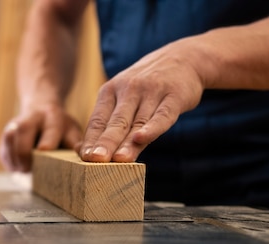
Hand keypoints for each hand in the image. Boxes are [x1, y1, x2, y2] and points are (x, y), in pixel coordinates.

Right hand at [0, 103, 81, 171]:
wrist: (40, 108)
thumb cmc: (61, 128)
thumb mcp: (73, 132)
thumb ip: (77, 145)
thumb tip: (88, 159)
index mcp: (53, 117)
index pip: (50, 129)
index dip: (47, 141)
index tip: (45, 152)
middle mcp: (33, 118)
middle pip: (23, 130)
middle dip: (24, 152)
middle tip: (28, 169)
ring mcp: (17, 124)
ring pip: (10, 138)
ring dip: (14, 158)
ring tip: (23, 171)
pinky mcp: (7, 134)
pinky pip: (4, 147)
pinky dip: (9, 161)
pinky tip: (17, 168)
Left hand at [79, 38, 204, 162]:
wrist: (184, 58)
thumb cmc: (148, 86)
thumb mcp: (124, 96)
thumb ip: (110, 122)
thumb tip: (85, 150)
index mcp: (111, 90)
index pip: (98, 120)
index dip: (91, 140)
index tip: (84, 158)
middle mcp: (129, 89)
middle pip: (115, 122)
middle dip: (105, 142)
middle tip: (95, 160)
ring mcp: (152, 92)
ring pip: (138, 122)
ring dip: (128, 142)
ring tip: (119, 160)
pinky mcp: (174, 96)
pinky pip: (162, 115)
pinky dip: (152, 128)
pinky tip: (143, 138)